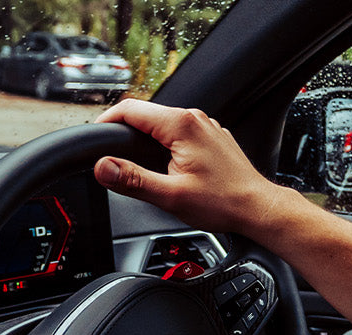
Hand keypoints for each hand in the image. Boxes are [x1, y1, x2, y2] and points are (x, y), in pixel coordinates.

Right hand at [94, 100, 297, 238]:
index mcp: (181, 124)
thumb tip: (102, 168)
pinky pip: (179, 133)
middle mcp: (194, 118)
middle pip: (146, 115)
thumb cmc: (222, 202)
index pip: (131, 109)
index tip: (94, 136)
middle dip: (124, 132)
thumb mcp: (170, 195)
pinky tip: (163, 166)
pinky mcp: (210, 138)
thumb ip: (132, 180)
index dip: (106, 121)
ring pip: (163, 124)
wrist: (257, 208)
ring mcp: (205, 127)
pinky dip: (164, 144)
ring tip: (133, 163)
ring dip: (144, 139)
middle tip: (109, 155)